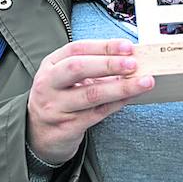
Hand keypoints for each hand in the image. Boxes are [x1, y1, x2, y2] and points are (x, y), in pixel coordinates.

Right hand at [27, 39, 154, 163]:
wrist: (39, 134)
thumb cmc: (59, 99)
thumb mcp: (66, 78)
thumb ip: (91, 67)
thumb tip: (128, 59)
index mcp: (50, 65)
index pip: (76, 49)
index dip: (103, 46)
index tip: (127, 47)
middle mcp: (48, 84)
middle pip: (78, 68)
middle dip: (109, 64)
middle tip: (133, 64)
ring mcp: (55, 107)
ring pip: (91, 94)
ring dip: (121, 87)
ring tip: (143, 82)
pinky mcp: (66, 127)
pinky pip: (97, 114)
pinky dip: (117, 104)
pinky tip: (131, 98)